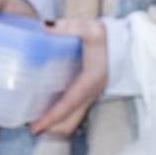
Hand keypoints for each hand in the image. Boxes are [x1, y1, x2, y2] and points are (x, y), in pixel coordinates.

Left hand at [29, 17, 106, 137]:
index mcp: (90, 81)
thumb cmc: (109, 37)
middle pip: (69, 121)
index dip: (51, 117)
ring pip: (72, 119)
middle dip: (50, 128)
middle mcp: (90, 93)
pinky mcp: (88, 93)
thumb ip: (69, 27)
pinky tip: (46, 106)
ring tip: (34, 120)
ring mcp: (90, 95)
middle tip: (29, 126)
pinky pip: (73, 111)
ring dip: (55, 124)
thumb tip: (44, 26)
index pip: (68, 104)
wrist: (126, 43)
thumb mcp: (91, 28)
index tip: (35, 127)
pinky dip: (60, 115)